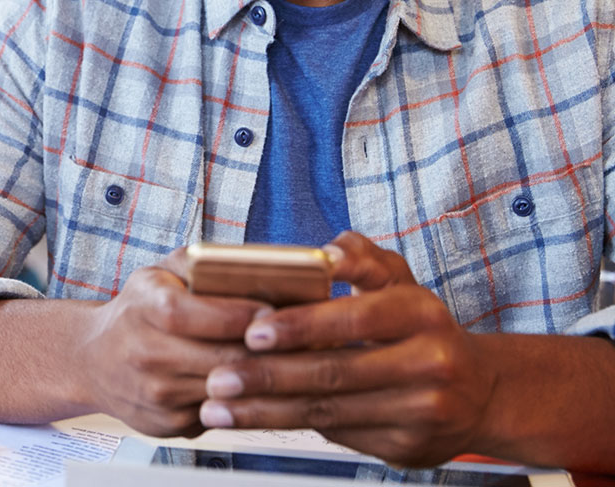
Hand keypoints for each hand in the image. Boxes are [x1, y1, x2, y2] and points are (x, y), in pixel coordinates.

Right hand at [79, 249, 269, 437]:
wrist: (93, 359)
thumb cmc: (137, 308)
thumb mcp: (159, 271)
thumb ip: (199, 261)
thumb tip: (247, 262)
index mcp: (147, 309)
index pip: (202, 316)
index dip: (241, 315)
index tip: (271, 309)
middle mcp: (148, 355)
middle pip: (221, 357)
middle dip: (261, 348)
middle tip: (287, 335)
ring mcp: (157, 395)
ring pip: (225, 389)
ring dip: (255, 375)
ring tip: (276, 355)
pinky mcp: (167, 424)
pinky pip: (218, 411)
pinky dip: (238, 397)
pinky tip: (247, 379)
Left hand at [200, 232, 495, 467]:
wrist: (480, 392)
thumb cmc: (423, 326)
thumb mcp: (401, 281)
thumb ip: (361, 257)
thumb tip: (325, 253)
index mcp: (421, 313)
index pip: (356, 317)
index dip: (303, 324)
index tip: (254, 329)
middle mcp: (427, 363)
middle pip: (336, 371)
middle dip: (269, 376)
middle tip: (221, 376)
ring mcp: (420, 411)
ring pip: (330, 411)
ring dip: (267, 411)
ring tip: (220, 406)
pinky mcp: (406, 447)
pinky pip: (339, 436)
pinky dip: (290, 428)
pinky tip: (255, 419)